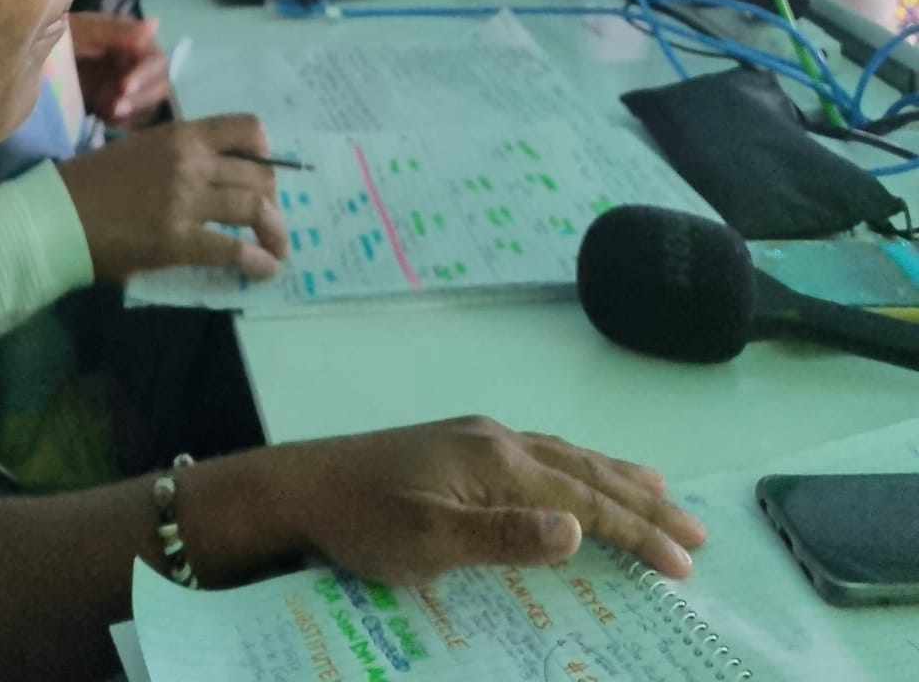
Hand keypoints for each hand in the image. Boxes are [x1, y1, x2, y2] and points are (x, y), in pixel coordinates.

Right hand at [56, 114, 290, 283]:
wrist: (58, 214)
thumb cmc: (93, 181)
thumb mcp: (142, 150)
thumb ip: (179, 156)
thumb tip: (213, 176)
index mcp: (181, 135)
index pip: (246, 128)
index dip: (266, 151)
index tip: (266, 170)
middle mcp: (191, 161)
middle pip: (259, 174)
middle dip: (273, 198)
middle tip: (269, 218)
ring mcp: (185, 200)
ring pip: (253, 208)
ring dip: (275, 231)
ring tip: (278, 248)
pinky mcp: (177, 239)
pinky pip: (231, 249)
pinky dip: (256, 261)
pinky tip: (264, 269)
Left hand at [69, 11, 170, 124]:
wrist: (37, 59)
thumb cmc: (62, 37)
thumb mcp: (85, 31)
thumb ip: (118, 31)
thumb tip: (155, 24)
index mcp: (135, 42)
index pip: (156, 61)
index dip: (145, 74)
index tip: (126, 86)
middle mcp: (138, 64)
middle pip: (159, 84)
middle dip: (142, 97)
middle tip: (117, 107)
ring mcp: (129, 87)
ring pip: (148, 103)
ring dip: (133, 109)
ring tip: (109, 113)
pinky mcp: (118, 105)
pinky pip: (132, 119)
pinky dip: (121, 121)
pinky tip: (103, 117)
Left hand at [262, 417, 707, 585]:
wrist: (304, 487)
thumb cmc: (364, 521)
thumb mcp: (431, 542)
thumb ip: (504, 536)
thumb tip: (578, 527)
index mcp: (498, 462)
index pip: (587, 498)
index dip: (639, 532)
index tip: (686, 563)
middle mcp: (498, 440)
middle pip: (587, 470)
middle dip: (645, 501)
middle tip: (698, 532)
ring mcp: (479, 439)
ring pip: (567, 455)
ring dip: (616, 477)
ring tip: (661, 490)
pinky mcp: (462, 447)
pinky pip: (541, 452)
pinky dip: (576, 465)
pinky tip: (576, 475)